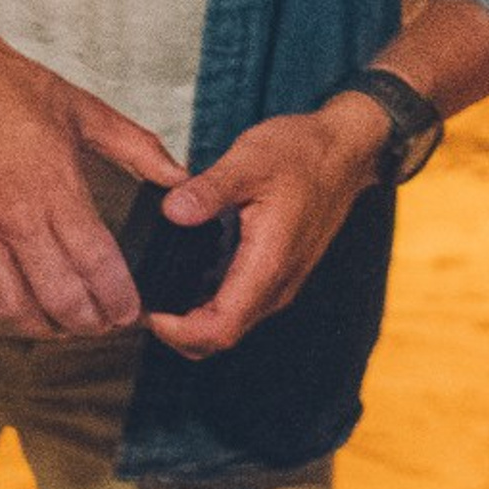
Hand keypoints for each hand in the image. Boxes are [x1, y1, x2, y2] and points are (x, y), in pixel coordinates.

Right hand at [0, 21, 186, 337]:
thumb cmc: (13, 89)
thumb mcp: (84, 109)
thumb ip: (136, 146)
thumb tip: (180, 177)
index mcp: (53, 185)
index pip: (94, 261)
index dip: (118, 297)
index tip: (133, 312)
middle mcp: (11, 216)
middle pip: (57, 296)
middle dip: (88, 323)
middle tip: (106, 325)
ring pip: (10, 307)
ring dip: (43, 327)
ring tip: (65, 324)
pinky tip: (18, 310)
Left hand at [142, 99, 389, 359]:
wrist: (346, 150)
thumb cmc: (302, 152)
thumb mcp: (250, 159)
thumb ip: (210, 189)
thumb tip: (169, 211)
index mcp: (268, 264)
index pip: (221, 329)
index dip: (178, 332)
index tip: (148, 309)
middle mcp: (277, 285)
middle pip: (221, 338)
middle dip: (177, 332)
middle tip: (142, 301)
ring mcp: (281, 282)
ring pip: (230, 325)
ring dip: (192, 321)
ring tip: (157, 290)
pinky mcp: (279, 274)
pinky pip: (241, 306)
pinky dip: (209, 306)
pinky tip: (187, 276)